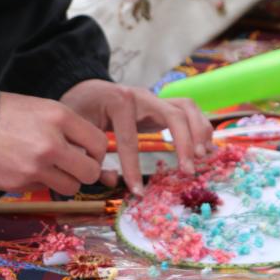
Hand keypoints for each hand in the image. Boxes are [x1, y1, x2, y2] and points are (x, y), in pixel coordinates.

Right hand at [0, 91, 107, 195]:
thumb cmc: (2, 114)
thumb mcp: (40, 108)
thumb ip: (65, 127)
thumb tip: (86, 148)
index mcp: (60, 116)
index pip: (99, 143)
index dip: (97, 152)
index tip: (90, 154)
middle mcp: (52, 143)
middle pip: (90, 171)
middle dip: (86, 172)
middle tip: (76, 167)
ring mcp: (36, 166)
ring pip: (71, 187)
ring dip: (66, 182)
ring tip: (52, 170)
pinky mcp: (20, 184)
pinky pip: (44, 190)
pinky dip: (41, 184)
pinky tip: (26, 170)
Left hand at [60, 79, 214, 193]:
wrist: (85, 88)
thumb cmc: (79, 110)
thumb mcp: (75, 131)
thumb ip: (88, 156)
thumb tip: (112, 181)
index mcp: (118, 102)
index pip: (130, 138)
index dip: (133, 167)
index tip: (138, 192)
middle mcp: (142, 96)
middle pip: (174, 114)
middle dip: (185, 142)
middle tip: (188, 170)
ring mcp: (155, 98)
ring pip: (188, 107)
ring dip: (199, 131)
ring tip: (203, 157)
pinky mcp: (162, 105)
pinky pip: (188, 111)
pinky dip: (200, 127)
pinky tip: (205, 148)